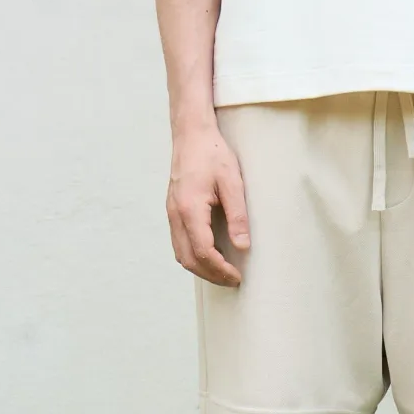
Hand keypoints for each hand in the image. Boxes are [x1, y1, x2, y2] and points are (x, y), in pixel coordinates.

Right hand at [166, 122, 250, 286]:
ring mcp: (171, 213)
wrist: (191, 134)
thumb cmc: (212, 154)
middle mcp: (175, 214)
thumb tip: (242, 246)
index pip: (203, 252)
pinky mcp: (173, 210)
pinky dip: (193, 256)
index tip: (237, 277)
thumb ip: (238, 215)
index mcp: (189, 209)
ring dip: (200, 268)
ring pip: (180, 254)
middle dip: (211, 275)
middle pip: (188, 259)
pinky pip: (179, 242)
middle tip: (233, 280)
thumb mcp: (233, 182)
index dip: (220, 269)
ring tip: (223, 272)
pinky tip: (211, 255)